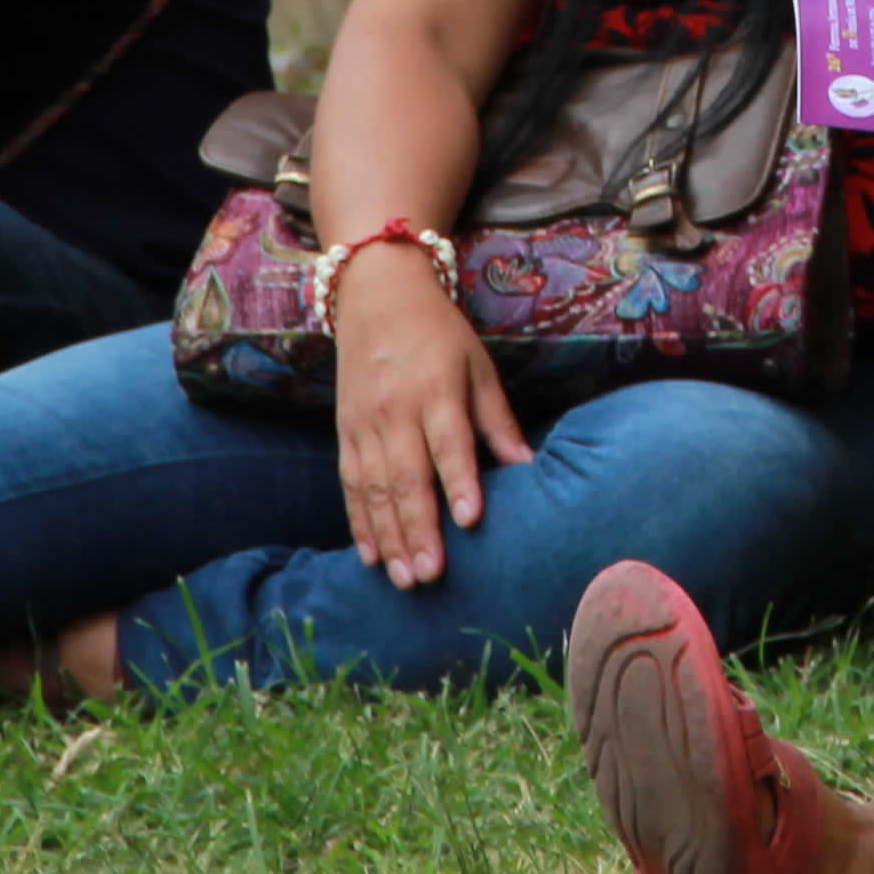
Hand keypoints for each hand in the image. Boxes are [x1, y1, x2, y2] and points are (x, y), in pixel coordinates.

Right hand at [328, 248, 528, 589]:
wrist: (376, 294)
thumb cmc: (439, 334)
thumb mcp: (477, 366)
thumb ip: (497, 419)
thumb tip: (529, 467)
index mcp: (435, 390)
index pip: (448, 442)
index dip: (458, 481)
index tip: (470, 519)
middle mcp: (395, 410)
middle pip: (405, 476)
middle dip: (419, 529)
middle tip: (432, 575)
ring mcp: (364, 423)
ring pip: (373, 489)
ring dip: (389, 537)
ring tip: (405, 579)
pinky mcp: (344, 432)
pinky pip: (349, 484)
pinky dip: (359, 522)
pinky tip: (371, 555)